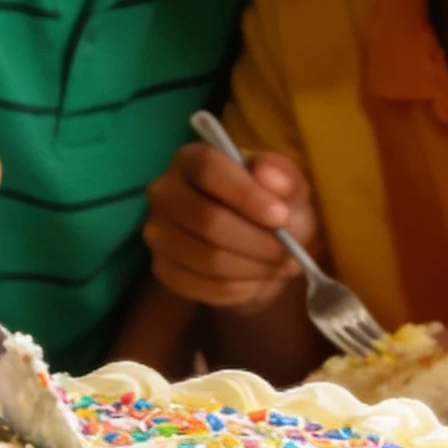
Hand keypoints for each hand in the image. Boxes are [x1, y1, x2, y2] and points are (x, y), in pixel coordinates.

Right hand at [144, 143, 319, 308]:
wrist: (256, 243)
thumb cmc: (271, 204)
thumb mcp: (288, 185)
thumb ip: (283, 175)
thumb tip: (266, 175)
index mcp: (191, 159)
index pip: (208, 169)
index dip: (245, 194)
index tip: (281, 217)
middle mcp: (164, 192)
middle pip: (205, 218)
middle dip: (256, 241)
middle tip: (288, 253)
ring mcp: (159, 233)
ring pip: (207, 258)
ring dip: (253, 268)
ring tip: (279, 267)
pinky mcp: (163, 269)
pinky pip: (204, 286)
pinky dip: (241, 288)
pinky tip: (258, 279)